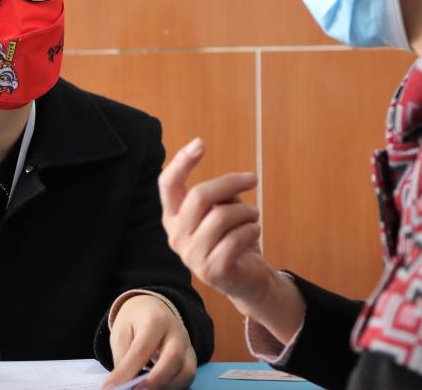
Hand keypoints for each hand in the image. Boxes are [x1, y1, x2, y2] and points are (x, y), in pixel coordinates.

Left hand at [101, 294, 195, 388]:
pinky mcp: (191, 359)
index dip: (127, 371)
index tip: (111, 387)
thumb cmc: (134, 323)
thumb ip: (122, 360)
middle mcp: (177, 332)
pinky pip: (187, 378)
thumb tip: (121, 386)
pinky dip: (173, 388)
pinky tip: (156, 389)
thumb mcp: (121, 334)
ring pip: (186, 372)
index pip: (142, 348)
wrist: (152, 309)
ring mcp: (187, 346)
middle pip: (173, 358)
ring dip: (166, 387)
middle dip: (154, 381)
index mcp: (155, 320)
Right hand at [158, 138, 303, 340]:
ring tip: (252, 217)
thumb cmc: (234, 238)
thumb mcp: (222, 210)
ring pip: (222, 216)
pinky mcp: (212, 271)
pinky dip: (252, 230)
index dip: (182, 162)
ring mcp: (191, 256)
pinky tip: (253, 234)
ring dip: (246, 211)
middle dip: (230, 182)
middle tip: (253, 178)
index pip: (168, 184)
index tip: (200, 143)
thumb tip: (233, 184)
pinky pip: (236, 238)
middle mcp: (176, 236)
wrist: (248, 279)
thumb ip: (218, 196)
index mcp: (173, 217)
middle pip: (200, 195)